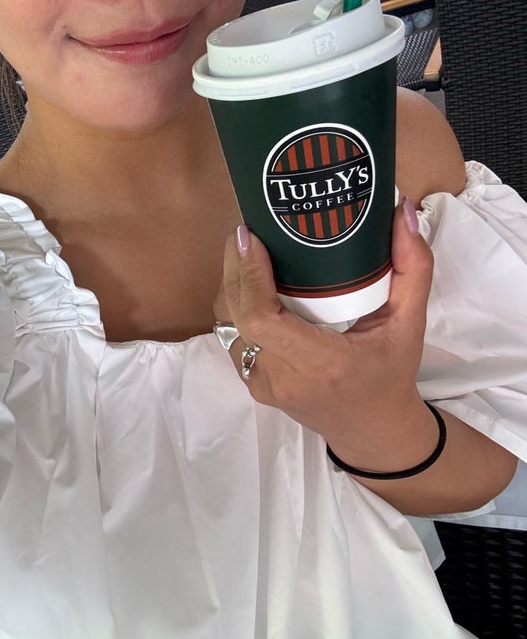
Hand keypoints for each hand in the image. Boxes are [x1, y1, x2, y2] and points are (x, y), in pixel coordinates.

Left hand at [216, 198, 437, 470]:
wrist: (371, 430)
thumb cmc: (391, 373)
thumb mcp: (411, 323)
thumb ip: (412, 267)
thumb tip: (401, 208)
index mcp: (319, 362)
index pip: (260, 317)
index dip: (248, 274)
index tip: (254, 237)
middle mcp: (280, 376)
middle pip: (235, 312)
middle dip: (236, 264)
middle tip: (252, 227)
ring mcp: (260, 383)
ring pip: (227, 321)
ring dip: (233, 282)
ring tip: (253, 249)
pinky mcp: (251, 383)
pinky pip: (232, 334)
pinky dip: (237, 304)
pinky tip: (254, 282)